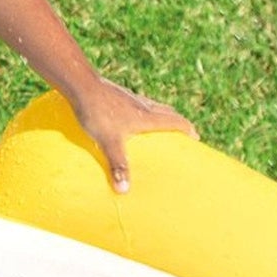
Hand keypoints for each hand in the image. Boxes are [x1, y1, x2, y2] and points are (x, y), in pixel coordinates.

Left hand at [69, 78, 197, 192]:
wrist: (81, 85)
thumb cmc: (97, 113)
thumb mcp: (109, 142)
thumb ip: (118, 165)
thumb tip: (124, 190)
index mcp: (146, 116)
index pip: (175, 121)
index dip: (187, 128)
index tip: (195, 137)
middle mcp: (142, 105)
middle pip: (166, 111)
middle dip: (176, 121)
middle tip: (181, 131)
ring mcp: (129, 97)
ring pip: (151, 105)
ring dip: (159, 114)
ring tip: (157, 125)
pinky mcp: (116, 93)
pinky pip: (135, 103)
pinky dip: (141, 110)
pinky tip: (128, 115)